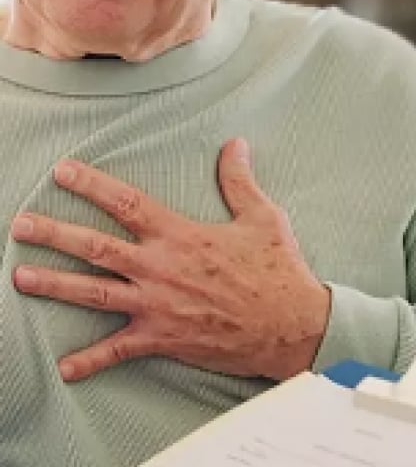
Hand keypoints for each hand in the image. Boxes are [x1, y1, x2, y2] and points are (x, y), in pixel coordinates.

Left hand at [11, 139, 331, 382]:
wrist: (290, 324)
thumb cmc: (278, 271)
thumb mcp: (264, 218)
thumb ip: (240, 181)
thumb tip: (235, 145)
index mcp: (181, 236)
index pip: (127, 203)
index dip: (91, 185)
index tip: (62, 172)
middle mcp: (161, 268)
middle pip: (95, 247)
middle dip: (54, 234)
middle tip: (21, 224)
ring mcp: (157, 305)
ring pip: (93, 293)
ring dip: (54, 285)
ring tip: (21, 277)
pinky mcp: (162, 338)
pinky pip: (118, 350)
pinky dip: (90, 360)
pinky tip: (65, 367)